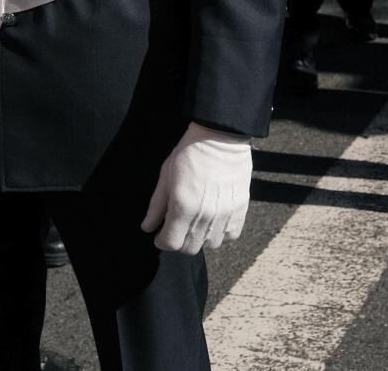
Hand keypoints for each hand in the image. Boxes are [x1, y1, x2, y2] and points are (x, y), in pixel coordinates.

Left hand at [141, 122, 251, 254]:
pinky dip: (221, 233)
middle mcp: (205, 216)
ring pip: (210, 244)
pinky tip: (214, 220)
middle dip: (179, 241)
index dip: (162, 241)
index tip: (160, 235)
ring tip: (196, 222)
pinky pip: (230, 236)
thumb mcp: (166, 176)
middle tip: (177, 226)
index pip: (171, 243)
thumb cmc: (189, 154)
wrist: (220, 138)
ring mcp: (225, 215)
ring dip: (201, 237)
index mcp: (183, 207)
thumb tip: (147, 227)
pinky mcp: (240, 211)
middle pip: (190, 248)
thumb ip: (156, 206)